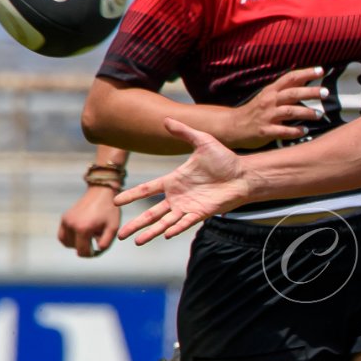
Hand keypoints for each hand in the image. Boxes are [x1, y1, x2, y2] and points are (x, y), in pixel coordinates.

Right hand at [57, 187, 121, 256]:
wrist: (101, 192)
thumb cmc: (109, 211)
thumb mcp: (113, 228)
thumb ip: (105, 243)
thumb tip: (96, 251)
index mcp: (83, 228)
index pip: (82, 251)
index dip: (91, 254)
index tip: (99, 249)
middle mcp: (71, 225)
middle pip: (75, 248)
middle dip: (86, 248)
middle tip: (96, 240)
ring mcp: (66, 221)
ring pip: (66, 243)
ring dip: (76, 243)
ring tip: (89, 236)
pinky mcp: (64, 217)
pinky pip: (62, 235)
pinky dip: (69, 238)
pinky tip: (81, 234)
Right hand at [114, 119, 252, 243]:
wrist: (244, 174)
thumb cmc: (225, 159)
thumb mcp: (203, 141)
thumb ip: (184, 132)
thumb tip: (165, 119)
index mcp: (174, 181)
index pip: (147, 189)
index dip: (132, 195)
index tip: (116, 202)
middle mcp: (178, 197)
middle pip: (151, 213)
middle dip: (136, 224)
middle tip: (121, 235)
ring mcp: (189, 206)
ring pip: (165, 222)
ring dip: (151, 232)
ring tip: (136, 241)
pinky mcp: (201, 213)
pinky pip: (185, 223)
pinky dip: (175, 228)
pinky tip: (165, 235)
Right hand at [225, 67, 326, 148]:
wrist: (233, 126)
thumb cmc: (255, 110)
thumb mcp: (268, 96)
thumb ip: (285, 89)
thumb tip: (305, 78)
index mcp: (271, 91)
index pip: (290, 77)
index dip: (306, 72)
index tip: (321, 70)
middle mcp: (269, 101)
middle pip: (292, 93)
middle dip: (310, 92)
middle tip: (326, 93)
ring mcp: (267, 116)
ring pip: (290, 111)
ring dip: (307, 112)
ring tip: (319, 114)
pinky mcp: (266, 131)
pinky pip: (283, 131)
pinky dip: (296, 131)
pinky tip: (305, 131)